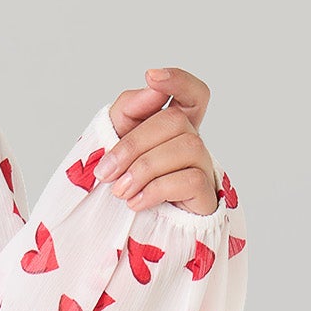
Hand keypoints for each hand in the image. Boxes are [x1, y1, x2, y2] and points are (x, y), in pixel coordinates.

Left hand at [96, 67, 219, 213]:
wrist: (125, 235)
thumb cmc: (124, 184)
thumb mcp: (116, 142)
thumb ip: (129, 110)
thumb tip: (150, 88)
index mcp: (174, 127)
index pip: (193, 94)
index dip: (179, 81)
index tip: (151, 76)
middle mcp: (193, 143)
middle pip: (176, 120)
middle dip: (135, 144)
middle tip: (105, 172)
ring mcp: (203, 167)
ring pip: (187, 145)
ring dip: (144, 168)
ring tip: (119, 191)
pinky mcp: (205, 195)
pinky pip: (190, 179)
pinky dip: (156, 190)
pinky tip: (135, 202)